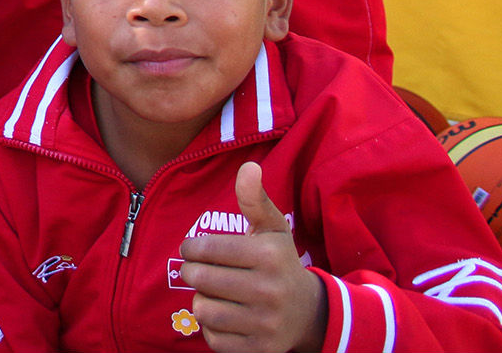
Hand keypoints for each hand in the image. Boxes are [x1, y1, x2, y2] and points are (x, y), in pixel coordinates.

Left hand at [178, 162, 326, 352]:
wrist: (309, 313)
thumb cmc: (279, 263)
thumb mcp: (272, 229)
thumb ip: (254, 199)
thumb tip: (248, 166)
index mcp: (269, 256)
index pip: (203, 249)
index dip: (191, 248)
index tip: (196, 250)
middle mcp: (270, 291)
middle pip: (198, 279)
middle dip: (193, 273)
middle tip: (201, 271)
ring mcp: (266, 324)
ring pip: (202, 309)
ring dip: (202, 301)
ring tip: (217, 294)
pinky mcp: (259, 349)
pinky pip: (212, 338)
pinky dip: (212, 327)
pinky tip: (228, 316)